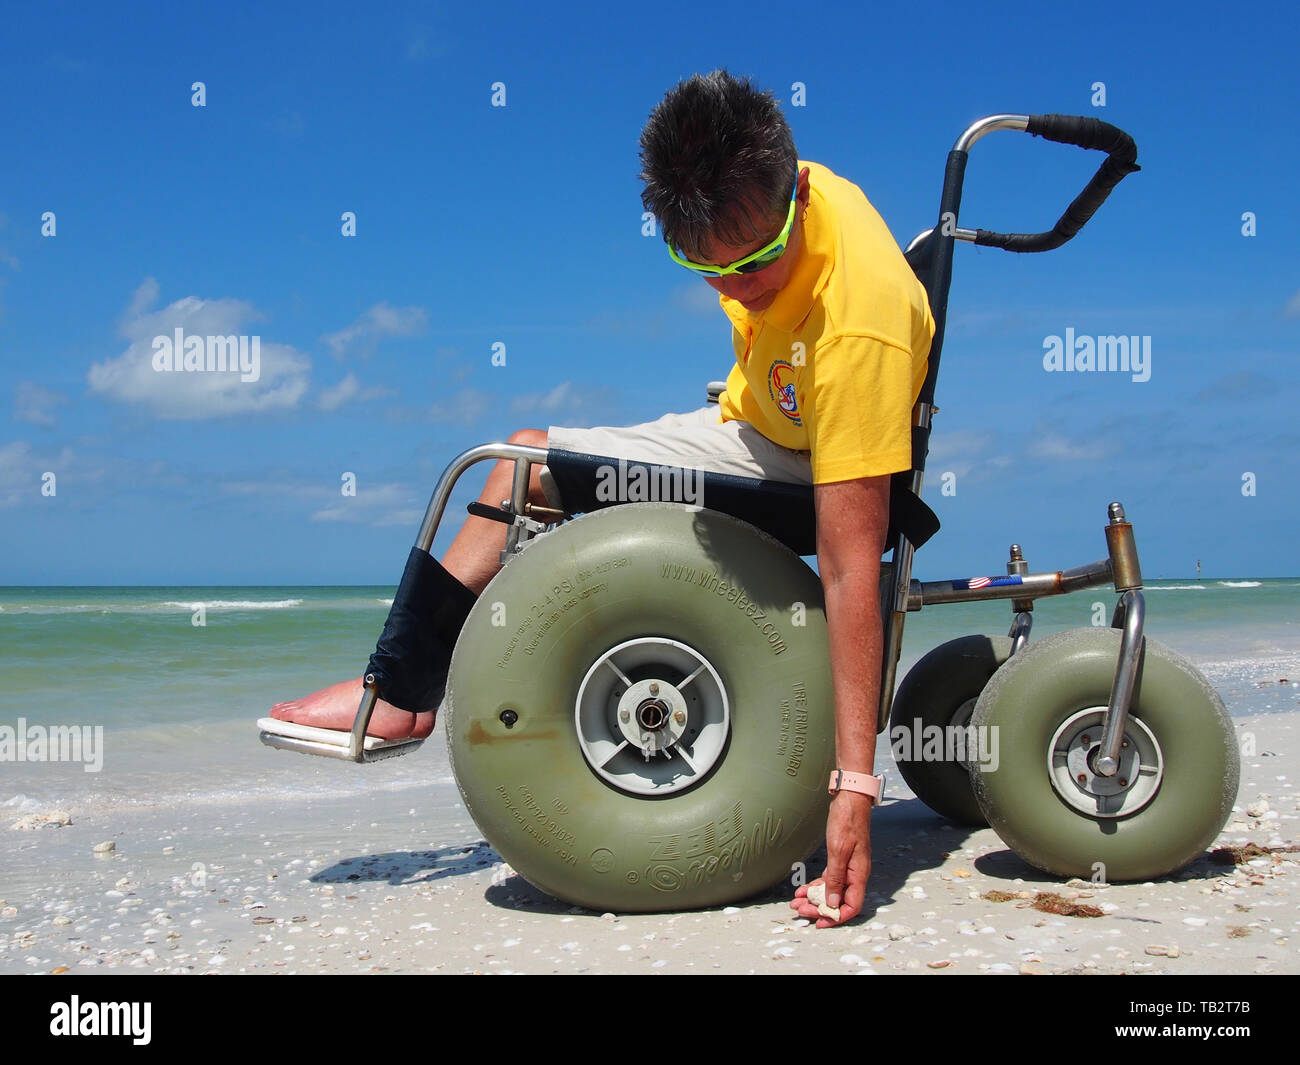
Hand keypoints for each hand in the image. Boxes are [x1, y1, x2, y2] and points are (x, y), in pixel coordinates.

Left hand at [789, 791, 871, 926]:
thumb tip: (833, 903)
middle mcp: (855, 874)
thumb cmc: (847, 821)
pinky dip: (815, 886)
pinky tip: (801, 889)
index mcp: (859, 874)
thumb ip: (836, 877)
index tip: (818, 922)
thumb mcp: (839, 850)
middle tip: (799, 911)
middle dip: (819, 909)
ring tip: (795, 903)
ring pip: (832, 891)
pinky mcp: (840, 859)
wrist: (850, 798)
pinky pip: (828, 879)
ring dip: (814, 898)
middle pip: (839, 901)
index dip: (836, 918)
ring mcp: (848, 867)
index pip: (851, 906)